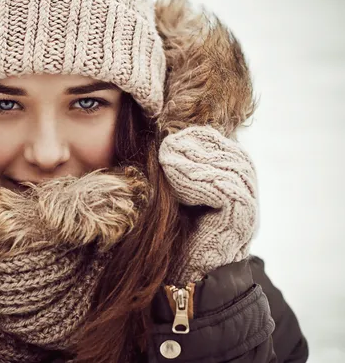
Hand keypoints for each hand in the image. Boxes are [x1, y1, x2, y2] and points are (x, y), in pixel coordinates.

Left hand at [159, 126, 257, 283]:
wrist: (186, 279)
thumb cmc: (178, 240)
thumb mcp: (179, 199)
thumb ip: (182, 175)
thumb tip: (166, 143)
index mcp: (235, 190)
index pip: (229, 151)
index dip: (204, 139)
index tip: (174, 136)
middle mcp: (247, 198)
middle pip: (234, 156)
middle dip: (200, 146)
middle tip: (169, 143)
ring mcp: (248, 210)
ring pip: (231, 169)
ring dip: (196, 160)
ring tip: (167, 156)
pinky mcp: (242, 221)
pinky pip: (226, 189)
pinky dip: (200, 179)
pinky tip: (176, 177)